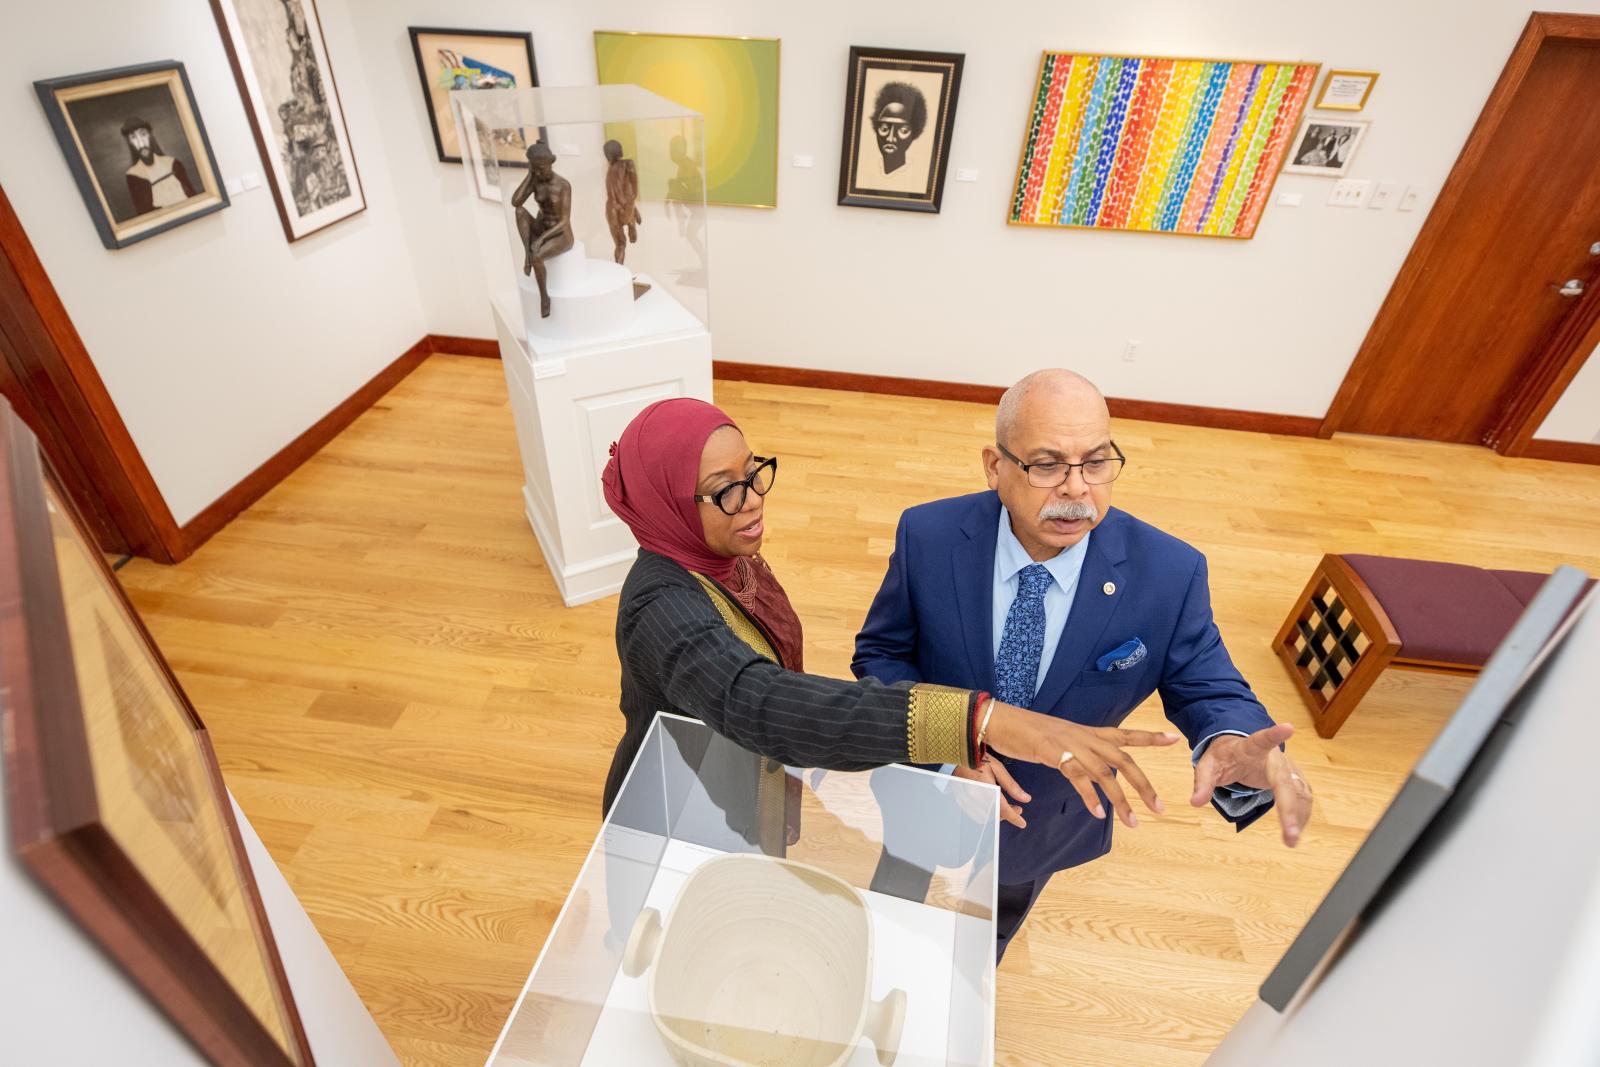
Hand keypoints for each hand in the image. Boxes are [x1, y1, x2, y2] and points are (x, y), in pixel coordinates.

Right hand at [953, 758, 1032, 828]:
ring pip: (985, 817)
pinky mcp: (960, 800)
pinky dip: (986, 812)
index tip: (1022, 823)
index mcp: (985, 787)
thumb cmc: (978, 758)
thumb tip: (1026, 799)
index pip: (1002, 808)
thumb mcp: (998, 768)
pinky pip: (975, 813)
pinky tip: (992, 804)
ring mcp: (965, 800)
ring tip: (1005, 805)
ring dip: (997, 814)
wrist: (958, 754)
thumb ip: (1011, 785)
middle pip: (994, 815)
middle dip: (1007, 815)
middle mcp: (974, 796)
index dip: (1014, 817)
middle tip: (1018, 808)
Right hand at [983, 702, 1179, 826]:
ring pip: (1105, 774)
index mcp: (1088, 732)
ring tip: (1132, 822)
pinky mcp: (1054, 754)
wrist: (1001, 720)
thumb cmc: (1028, 731)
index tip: (1174, 739)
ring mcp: (1071, 745)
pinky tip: (1098, 813)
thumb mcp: (1060, 740)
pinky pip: (1077, 778)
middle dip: (1144, 785)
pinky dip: (1089, 797)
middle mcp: (1085, 737)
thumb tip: (1091, 767)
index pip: (1125, 734)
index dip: (1150, 737)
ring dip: (1120, 801)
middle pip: (1124, 761)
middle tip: (1160, 807)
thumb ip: (1079, 751)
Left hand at [1190, 723, 1312, 847]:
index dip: (1275, 734)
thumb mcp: (1207, 767)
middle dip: (1289, 808)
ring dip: (1298, 817)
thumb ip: (1202, 783)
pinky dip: (1300, 816)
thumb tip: (1195, 802)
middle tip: (1290, 833)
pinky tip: (1294, 833)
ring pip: (1299, 793)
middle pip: (1286, 782)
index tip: (1288, 728)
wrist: (1238, 750)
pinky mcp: (1295, 780)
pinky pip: (1302, 799)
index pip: (1263, 740)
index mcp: (1251, 748)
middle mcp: (1275, 757)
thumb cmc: (1224, 757)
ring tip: (1291, 841)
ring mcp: (1288, 768)